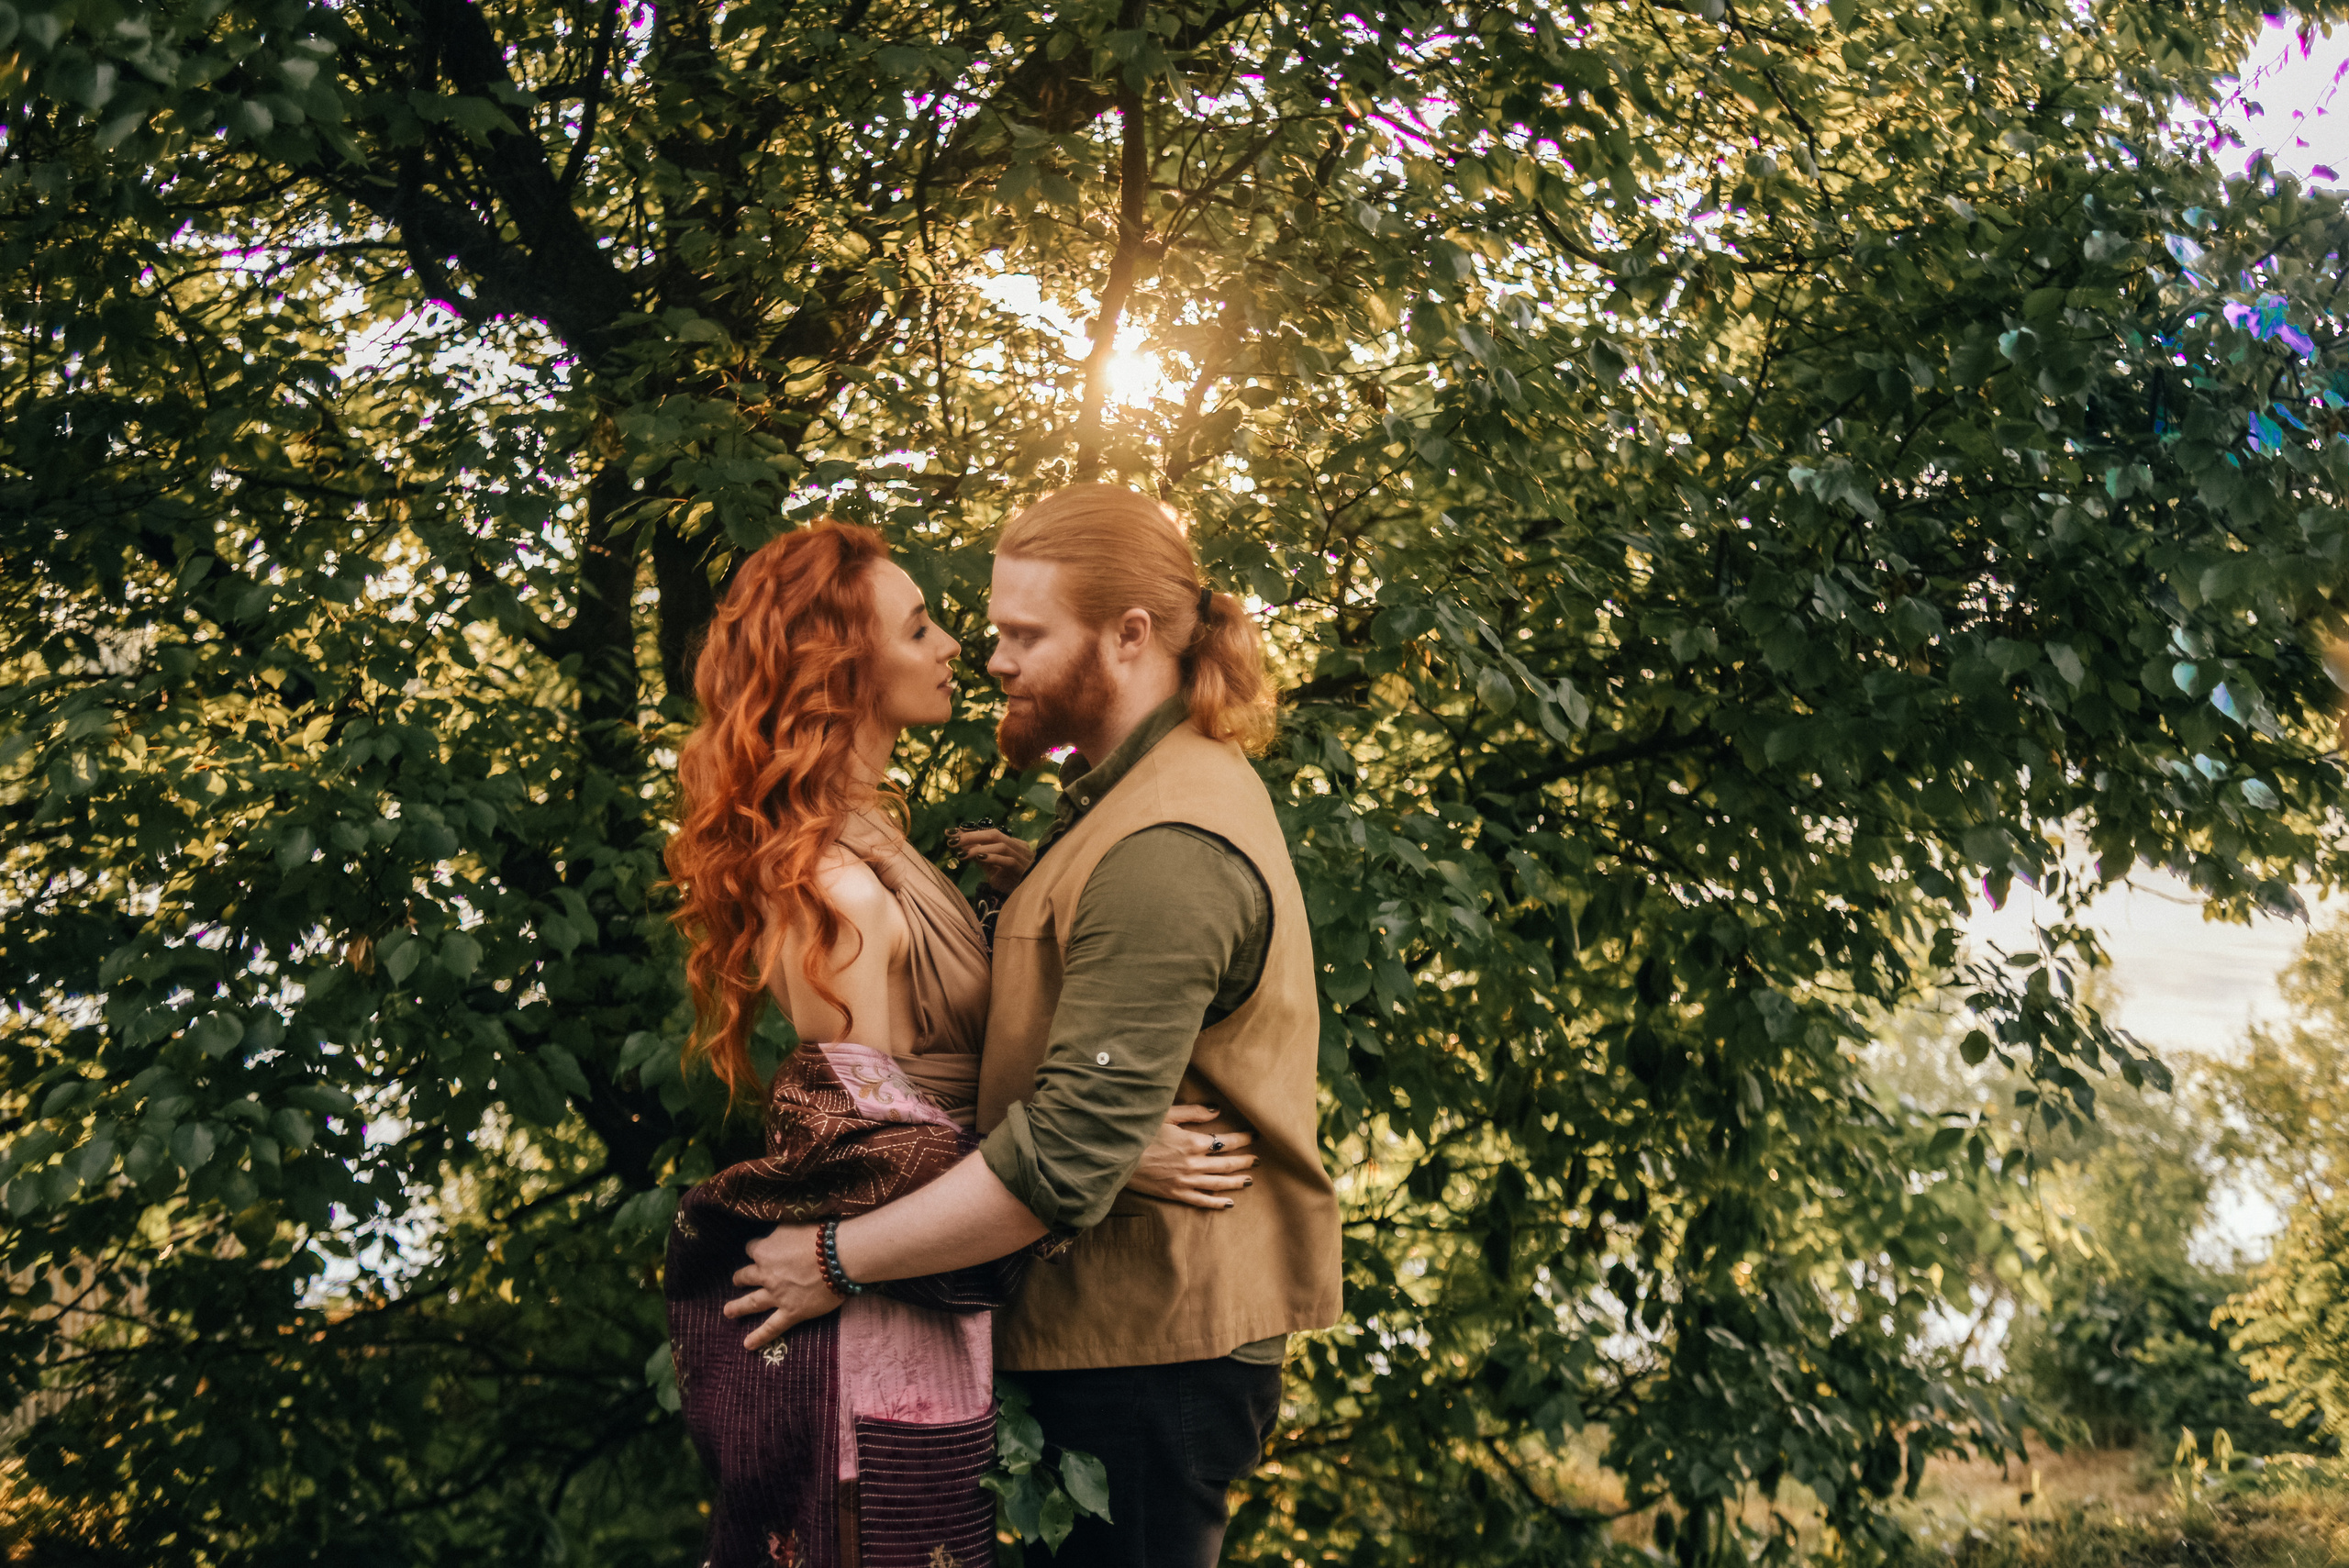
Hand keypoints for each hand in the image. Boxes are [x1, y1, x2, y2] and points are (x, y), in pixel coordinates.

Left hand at [723, 1222, 839, 1349]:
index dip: (756, 1249)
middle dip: (740, 1278)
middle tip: (736, 1281)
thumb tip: (774, 1234)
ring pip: (752, 1302)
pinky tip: (748, 1345)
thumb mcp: (792, 1224)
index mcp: (765, 1251)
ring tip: (727, 1311)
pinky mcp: (791, 1312)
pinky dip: (759, 1336)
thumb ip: (779, 1232)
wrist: (838, 1257)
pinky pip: (772, 1327)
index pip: (752, 1248)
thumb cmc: (819, 1236)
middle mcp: (766, 1274)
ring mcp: (777, 1295)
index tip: (759, 1249)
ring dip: (738, 1307)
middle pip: (746, 1275)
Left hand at [951, 827, 1033, 892]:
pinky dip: (993, 857)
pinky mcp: (1025, 870)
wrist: (1028, 902)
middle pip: (995, 834)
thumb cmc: (1011, 885)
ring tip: (961, 852)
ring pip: (1001, 845)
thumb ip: (980, 856)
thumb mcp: (992, 869)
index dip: (970, 832)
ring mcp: (1024, 858)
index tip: (951, 832)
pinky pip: (1008, 860)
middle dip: (971, 836)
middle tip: (952, 840)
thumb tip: (961, 846)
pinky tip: (978, 858)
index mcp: (1014, 845)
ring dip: (979, 847)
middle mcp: (1020, 847)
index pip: (990, 833)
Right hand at [1125, 1104, 1257, 1209]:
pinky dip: (1217, 1202)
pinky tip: (1229, 1202)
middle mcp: (1193, 1164)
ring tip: (1249, 1179)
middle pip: (1227, 1163)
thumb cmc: (1139, 1133)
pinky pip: (1202, 1200)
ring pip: (1218, 1183)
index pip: (1226, 1141)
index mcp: (1193, 1142)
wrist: (1117, 1158)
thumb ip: (1193, 1112)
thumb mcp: (1166, 1115)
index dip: (1242, 1139)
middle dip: (1245, 1160)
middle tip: (1257, 1159)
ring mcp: (1185, 1181)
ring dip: (1236, 1181)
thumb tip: (1217, 1111)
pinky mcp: (1175, 1193)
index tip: (1253, 1136)